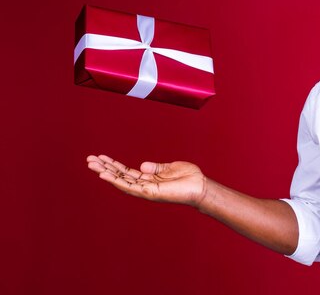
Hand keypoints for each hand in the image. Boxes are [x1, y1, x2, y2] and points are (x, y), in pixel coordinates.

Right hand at [86, 155, 207, 207]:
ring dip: (106, 173)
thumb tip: (141, 165)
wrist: (200, 186)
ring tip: (92, 165)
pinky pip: (130, 186)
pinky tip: (106, 175)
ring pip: (121, 181)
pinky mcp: (149, 193)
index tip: (101, 158)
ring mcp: (146, 190)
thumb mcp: (169, 168)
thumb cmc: (188, 177)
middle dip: (105, 168)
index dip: (114, 165)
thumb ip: (155, 168)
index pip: (127, 172)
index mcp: (149, 179)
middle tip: (89, 160)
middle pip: (120, 176)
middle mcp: (145, 186)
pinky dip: (117, 181)